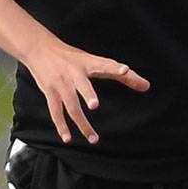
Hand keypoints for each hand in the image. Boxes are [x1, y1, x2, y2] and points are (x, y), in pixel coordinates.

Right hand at [22, 38, 150, 144]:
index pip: (105, 64)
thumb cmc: (73, 57)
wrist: (40, 49)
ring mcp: (61, 84)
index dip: (116, 67)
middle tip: (95, 105)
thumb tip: (147, 87)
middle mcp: (75, 73)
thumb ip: (121, 75)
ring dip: (81, 122)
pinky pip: (56, 112)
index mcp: (89, 62)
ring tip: (93, 138)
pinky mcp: (50, 92)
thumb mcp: (95, 61)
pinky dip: (61, 126)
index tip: (125, 70)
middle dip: (88, 94)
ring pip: (70, 105)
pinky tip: (68, 138)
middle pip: (82, 84)